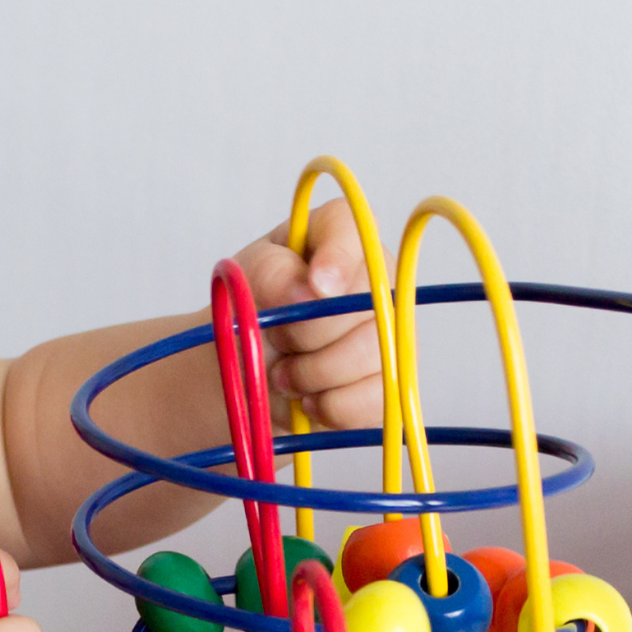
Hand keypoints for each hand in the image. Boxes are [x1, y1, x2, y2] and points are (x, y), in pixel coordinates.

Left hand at [235, 198, 382, 430]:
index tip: (315, 285)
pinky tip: (310, 401)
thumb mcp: (242, 284)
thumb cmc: (246, 319)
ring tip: (283, 375)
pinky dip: (332, 406)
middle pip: (365, 300)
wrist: (241, 380)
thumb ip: (270, 274)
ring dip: (314, 373)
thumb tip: (310, 289)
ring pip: (374, 352)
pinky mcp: (390, 382)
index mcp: (333, 237)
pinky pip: (377, 397)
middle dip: (308, 331)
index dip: (339, 256)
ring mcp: (390, 331)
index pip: (351, 225)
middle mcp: (373, 278)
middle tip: (276, 339)